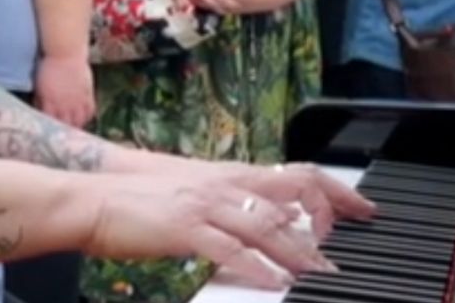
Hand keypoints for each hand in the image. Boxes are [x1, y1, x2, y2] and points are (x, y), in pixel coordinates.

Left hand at [33, 53, 95, 127]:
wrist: (65, 51)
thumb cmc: (49, 65)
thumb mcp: (40, 84)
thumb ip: (41, 99)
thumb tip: (40, 109)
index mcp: (50, 102)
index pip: (50, 122)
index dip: (50, 129)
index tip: (49, 132)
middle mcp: (64, 105)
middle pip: (66, 125)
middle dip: (64, 131)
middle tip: (63, 134)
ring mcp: (78, 101)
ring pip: (79, 121)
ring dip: (76, 126)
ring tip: (74, 128)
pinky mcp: (88, 94)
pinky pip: (90, 111)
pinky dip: (87, 116)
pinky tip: (84, 117)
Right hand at [76, 170, 359, 290]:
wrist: (93, 198)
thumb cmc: (138, 200)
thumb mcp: (194, 193)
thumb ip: (231, 205)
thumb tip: (267, 221)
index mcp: (228, 174)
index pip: (295, 173)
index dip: (333, 190)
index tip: (360, 208)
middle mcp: (223, 183)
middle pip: (291, 192)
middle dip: (330, 215)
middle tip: (356, 235)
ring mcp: (204, 203)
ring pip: (266, 223)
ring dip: (299, 250)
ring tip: (321, 271)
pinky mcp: (184, 226)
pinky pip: (230, 248)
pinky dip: (256, 266)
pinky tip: (274, 281)